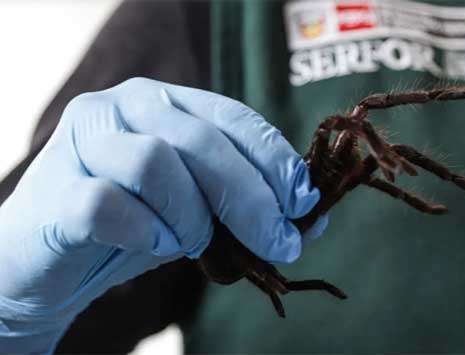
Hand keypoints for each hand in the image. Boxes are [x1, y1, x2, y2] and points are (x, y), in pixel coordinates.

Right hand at [0, 78, 324, 352]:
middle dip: (252, 198)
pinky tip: (154, 245)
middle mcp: (124, 107)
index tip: (303, 202)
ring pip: (155, 163)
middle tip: (278, 242)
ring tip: (192, 242)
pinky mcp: (53, 188)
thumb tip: (312, 223)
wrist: (51, 261)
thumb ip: (250, 209)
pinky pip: (107, 204)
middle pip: (202, 141)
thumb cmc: (132, 226)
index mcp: (166, 102)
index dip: (275, 159)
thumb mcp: (201, 212)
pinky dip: (144, 232)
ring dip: (191, 216)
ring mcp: (84, 141)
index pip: (233, 118)